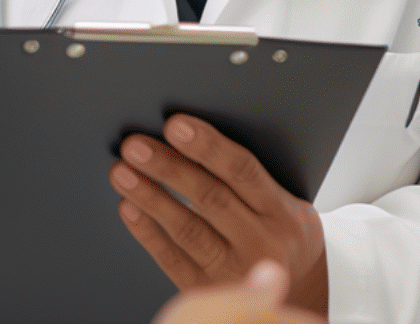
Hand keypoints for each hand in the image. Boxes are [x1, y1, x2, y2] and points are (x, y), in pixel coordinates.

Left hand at [111, 114, 327, 315]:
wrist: (296, 294)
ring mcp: (232, 270)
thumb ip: (255, 180)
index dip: (208, 147)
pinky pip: (171, 258)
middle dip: (169, 167)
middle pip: (209, 198)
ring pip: (186, 228)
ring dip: (151, 197)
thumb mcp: (291, 205)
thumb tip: (202, 140)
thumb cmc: (285, 237)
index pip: (243, 171)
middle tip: (137, 146)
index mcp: (283, 212)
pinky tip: (130, 208)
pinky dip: (147, 232)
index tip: (178, 126)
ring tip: (123, 172)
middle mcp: (260, 242)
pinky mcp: (207, 290)